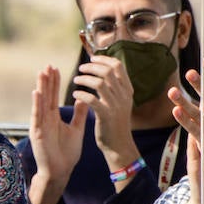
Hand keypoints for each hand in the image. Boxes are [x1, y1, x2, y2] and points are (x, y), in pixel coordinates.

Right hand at [27, 65, 88, 203]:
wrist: (60, 171)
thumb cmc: (66, 153)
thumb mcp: (75, 130)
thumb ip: (78, 115)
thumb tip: (83, 98)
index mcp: (53, 117)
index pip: (54, 96)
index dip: (55, 82)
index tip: (56, 68)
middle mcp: (45, 118)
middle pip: (46, 96)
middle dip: (47, 81)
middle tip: (48, 65)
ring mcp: (40, 125)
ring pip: (41, 103)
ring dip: (41, 87)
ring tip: (42, 73)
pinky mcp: (37, 133)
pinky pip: (37, 116)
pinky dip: (36, 104)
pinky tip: (37, 92)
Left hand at [70, 54, 138, 169]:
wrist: (118, 145)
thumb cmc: (115, 122)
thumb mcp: (120, 102)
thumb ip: (115, 87)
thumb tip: (104, 69)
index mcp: (127, 90)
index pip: (118, 66)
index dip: (104, 59)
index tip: (92, 58)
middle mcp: (124, 96)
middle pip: (107, 71)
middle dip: (91, 67)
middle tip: (81, 68)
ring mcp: (116, 106)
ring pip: (99, 83)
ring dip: (84, 79)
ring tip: (76, 80)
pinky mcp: (106, 116)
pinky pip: (91, 99)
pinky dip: (81, 94)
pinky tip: (75, 95)